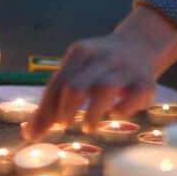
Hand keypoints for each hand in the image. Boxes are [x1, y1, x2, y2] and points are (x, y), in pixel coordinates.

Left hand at [24, 5, 176, 138]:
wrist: (140, 43)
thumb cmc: (101, 64)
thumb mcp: (78, 70)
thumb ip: (56, 97)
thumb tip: (30, 132)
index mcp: (80, 53)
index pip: (58, 83)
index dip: (46, 109)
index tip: (38, 130)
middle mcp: (101, 58)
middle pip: (77, 86)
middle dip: (66, 110)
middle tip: (63, 126)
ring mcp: (125, 69)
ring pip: (104, 89)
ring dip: (92, 113)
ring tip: (87, 128)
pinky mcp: (146, 81)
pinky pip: (136, 95)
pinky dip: (124, 107)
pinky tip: (115, 114)